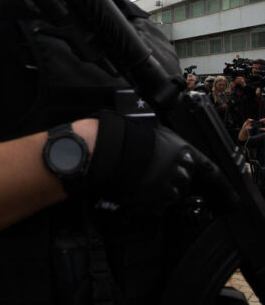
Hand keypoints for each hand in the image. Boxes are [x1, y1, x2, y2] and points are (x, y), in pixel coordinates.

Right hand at [88, 110, 213, 214]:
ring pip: (167, 196)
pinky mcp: (151, 205)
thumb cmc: (129, 138)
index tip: (230, 202)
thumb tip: (176, 154)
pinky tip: (133, 187)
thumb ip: (175, 149)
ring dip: (155, 190)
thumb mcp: (159, 134)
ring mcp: (166, 192)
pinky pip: (152, 207)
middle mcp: (180, 175)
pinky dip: (144, 201)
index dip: (222, 188)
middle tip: (150, 171)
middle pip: (183, 184)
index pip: (211, 173)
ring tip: (137, 176)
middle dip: (170, 179)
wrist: (110, 151)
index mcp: (185, 156)